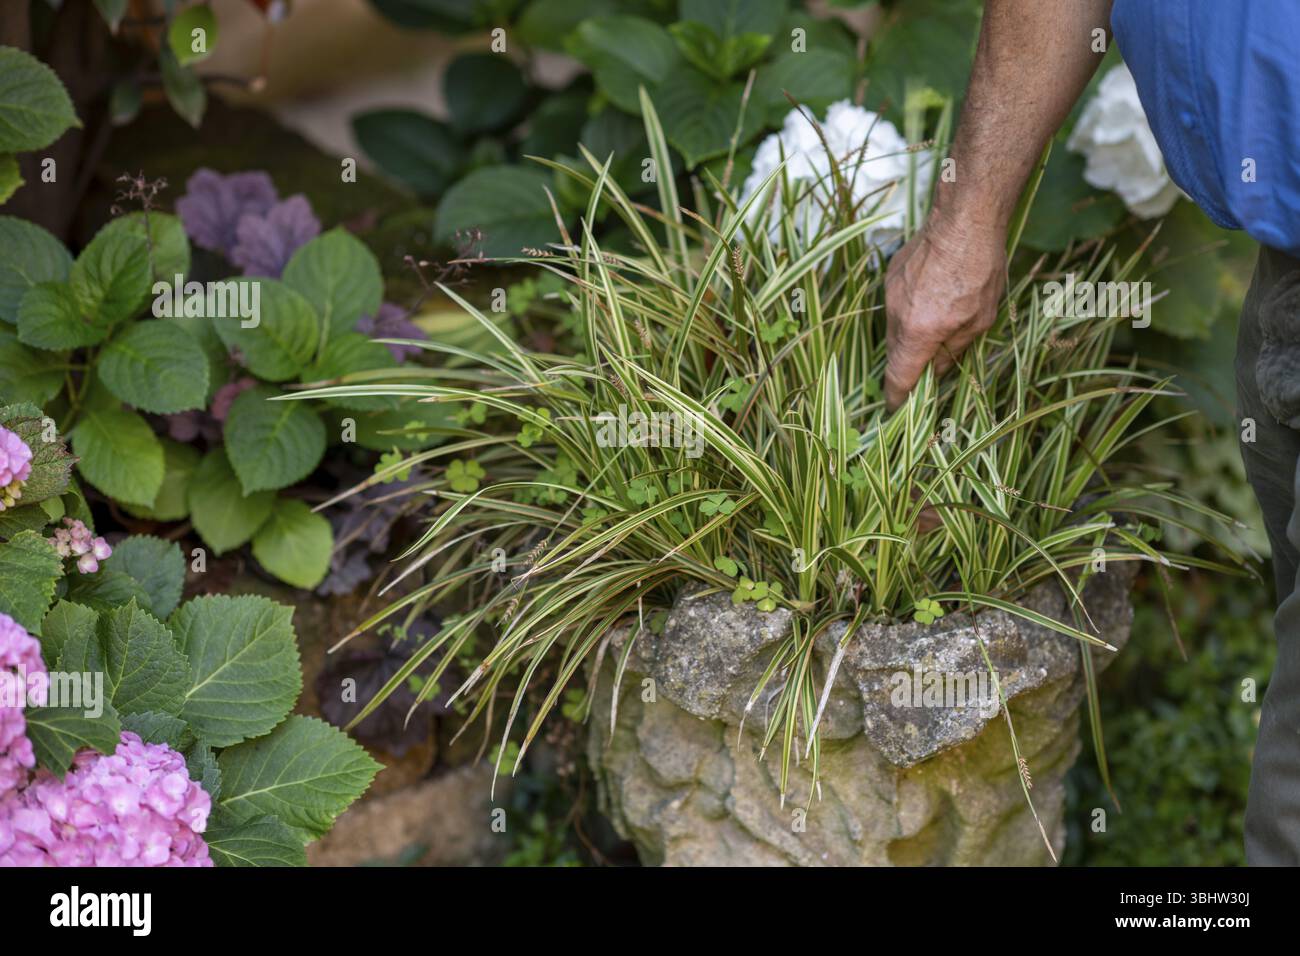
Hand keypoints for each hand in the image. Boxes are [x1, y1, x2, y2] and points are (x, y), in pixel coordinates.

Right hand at [883, 214, 1006, 408]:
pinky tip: (934, 294)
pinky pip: (897, 305)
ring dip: (913, 334)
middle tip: (932, 365)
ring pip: (895, 328)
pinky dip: (911, 310)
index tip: (898, 408)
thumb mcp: (979, 321)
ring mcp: (890, 294)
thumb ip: (954, 351)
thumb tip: (937, 371)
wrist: (964, 219)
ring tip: (941, 320)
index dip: (897, 397)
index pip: (898, 377)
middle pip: (896, 353)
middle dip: (911, 363)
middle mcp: (897, 315)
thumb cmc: (979, 270)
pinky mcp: (891, 276)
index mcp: (919, 332)